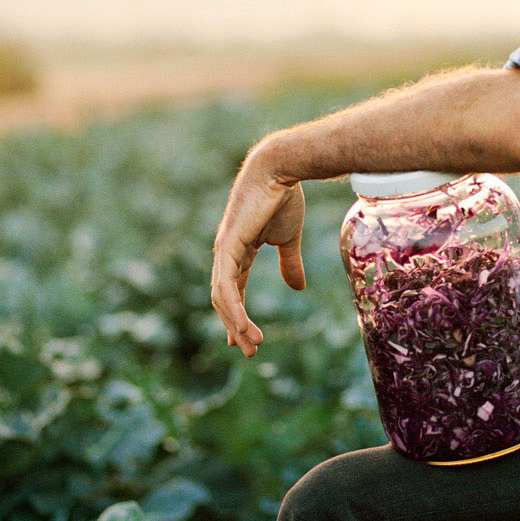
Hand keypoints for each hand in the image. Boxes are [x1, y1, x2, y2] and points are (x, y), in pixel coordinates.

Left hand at [211, 146, 307, 357]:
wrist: (281, 170)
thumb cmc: (284, 197)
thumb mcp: (288, 238)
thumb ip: (289, 263)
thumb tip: (297, 288)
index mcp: (238, 251)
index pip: (233, 289)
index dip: (238, 314)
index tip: (244, 339)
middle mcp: (226, 253)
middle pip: (225, 298)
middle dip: (236, 325)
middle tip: (248, 351)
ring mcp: (224, 250)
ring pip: (222, 297)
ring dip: (235, 322)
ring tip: (251, 344)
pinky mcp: (227, 246)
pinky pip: (225, 285)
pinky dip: (233, 307)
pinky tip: (242, 324)